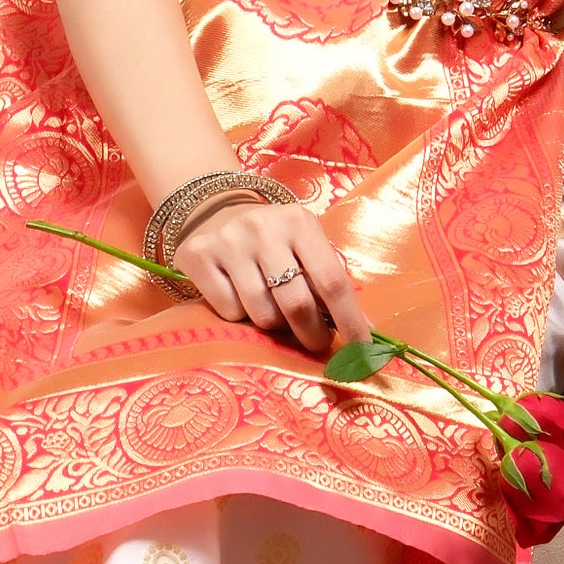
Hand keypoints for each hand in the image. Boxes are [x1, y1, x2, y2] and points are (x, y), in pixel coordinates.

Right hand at [174, 198, 370, 354]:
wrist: (215, 211)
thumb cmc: (274, 238)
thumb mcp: (306, 246)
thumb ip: (331, 282)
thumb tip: (366, 333)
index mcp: (300, 223)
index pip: (332, 281)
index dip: (350, 322)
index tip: (361, 352)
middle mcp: (263, 229)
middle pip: (297, 304)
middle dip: (312, 334)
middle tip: (315, 341)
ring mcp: (228, 243)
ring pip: (262, 314)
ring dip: (273, 324)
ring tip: (272, 309)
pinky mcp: (198, 257)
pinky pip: (228, 312)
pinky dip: (239, 316)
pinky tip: (239, 295)